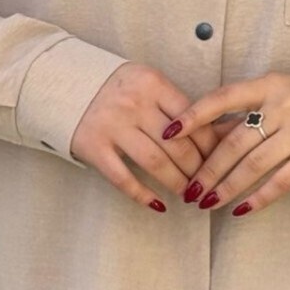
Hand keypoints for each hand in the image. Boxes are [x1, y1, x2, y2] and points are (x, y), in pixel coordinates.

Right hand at [70, 63, 239, 210]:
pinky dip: (143, 195)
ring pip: (155, 163)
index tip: (220, 161)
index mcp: (152, 84)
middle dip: (198, 170)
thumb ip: (179, 105)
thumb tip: (225, 130)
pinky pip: (123, 178)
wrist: (63, 83)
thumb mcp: (149, 84)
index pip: (193, 120)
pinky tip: (159, 205)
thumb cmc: (118, 88)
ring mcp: (112, 126)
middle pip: (178, 146)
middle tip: (207, 184)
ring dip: (177, 184)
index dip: (211, 146)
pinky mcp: (94, 147)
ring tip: (189, 195)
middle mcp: (133, 104)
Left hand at [161, 72, 289, 215]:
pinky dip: (259, 198)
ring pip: (255, 165)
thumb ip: (241, 114)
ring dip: (227, 187)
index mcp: (269, 85)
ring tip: (207, 203)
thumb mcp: (274, 95)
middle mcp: (284, 106)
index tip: (169, 133)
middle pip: (235, 142)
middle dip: (208, 169)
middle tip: (189, 190)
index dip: (194, 115)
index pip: (224, 98)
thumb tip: (199, 138)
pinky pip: (282, 182)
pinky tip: (239, 210)